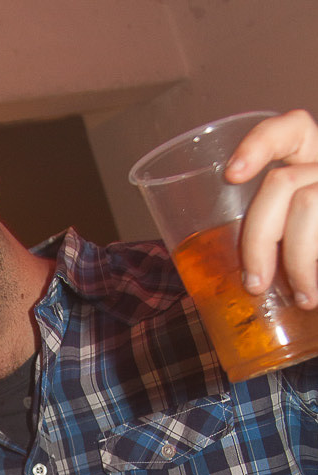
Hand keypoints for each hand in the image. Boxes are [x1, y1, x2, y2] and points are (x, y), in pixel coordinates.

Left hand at [226, 109, 317, 307]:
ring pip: (305, 205)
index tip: (231, 175)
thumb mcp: (290, 243)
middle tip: (254, 284)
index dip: (261, 142)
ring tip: (301, 297)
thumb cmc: (312, 265)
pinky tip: (313, 295)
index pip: (294, 129)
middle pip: (282, 182)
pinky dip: (309, 270)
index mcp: (313, 167)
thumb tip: (215, 275)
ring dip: (295, 261)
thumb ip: (269, 238)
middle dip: (258, 238)